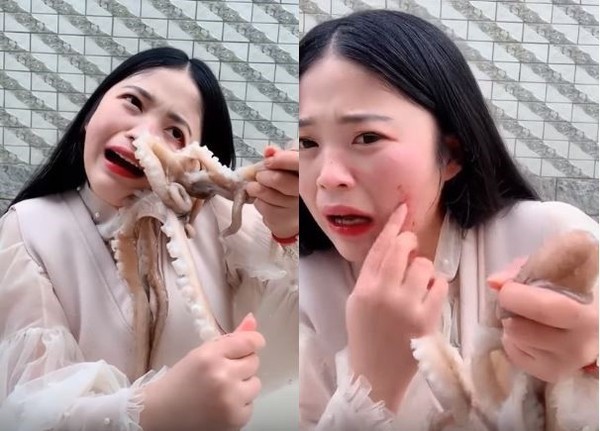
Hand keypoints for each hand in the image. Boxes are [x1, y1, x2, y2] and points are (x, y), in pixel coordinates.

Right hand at [140, 314, 264, 430]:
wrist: (161, 414)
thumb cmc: (181, 381)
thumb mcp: (201, 354)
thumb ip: (230, 338)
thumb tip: (253, 319)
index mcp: (210, 356)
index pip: (249, 342)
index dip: (253, 342)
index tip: (251, 345)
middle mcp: (222, 377)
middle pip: (254, 362)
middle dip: (242, 366)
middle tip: (223, 373)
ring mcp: (230, 400)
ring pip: (255, 384)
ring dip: (243, 386)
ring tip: (221, 391)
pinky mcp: (235, 420)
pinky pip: (251, 405)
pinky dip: (239, 406)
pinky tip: (221, 406)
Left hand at [247, 146, 298, 238]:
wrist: (292, 216)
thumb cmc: (289, 187)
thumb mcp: (287, 169)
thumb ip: (279, 157)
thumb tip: (269, 150)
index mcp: (308, 174)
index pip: (297, 162)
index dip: (281, 159)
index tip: (269, 161)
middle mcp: (305, 192)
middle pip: (278, 179)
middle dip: (262, 176)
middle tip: (260, 176)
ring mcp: (294, 208)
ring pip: (265, 193)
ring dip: (255, 188)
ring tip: (256, 188)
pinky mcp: (283, 221)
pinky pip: (262, 206)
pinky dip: (257, 201)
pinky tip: (263, 201)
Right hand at [346, 204, 448, 411]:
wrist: (375, 373)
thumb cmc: (365, 335)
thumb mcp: (356, 302)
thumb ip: (371, 275)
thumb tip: (392, 247)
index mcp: (364, 288)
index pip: (379, 247)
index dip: (393, 226)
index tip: (403, 210)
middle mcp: (384, 293)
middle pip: (402, 249)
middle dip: (409, 242)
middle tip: (410, 248)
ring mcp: (406, 306)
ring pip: (424, 265)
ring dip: (422, 269)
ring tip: (417, 284)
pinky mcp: (426, 319)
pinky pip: (440, 285)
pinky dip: (436, 285)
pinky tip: (428, 295)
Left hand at [489, 265, 598, 382]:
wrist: (587, 323)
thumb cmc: (568, 291)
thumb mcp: (550, 272)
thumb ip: (521, 271)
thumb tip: (494, 283)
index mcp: (586, 312)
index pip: (546, 309)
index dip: (518, 297)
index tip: (508, 288)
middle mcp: (582, 342)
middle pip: (521, 329)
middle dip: (508, 311)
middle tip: (511, 301)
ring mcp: (568, 362)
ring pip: (516, 340)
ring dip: (511, 324)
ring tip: (525, 317)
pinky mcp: (553, 373)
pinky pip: (514, 354)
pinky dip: (513, 341)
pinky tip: (529, 334)